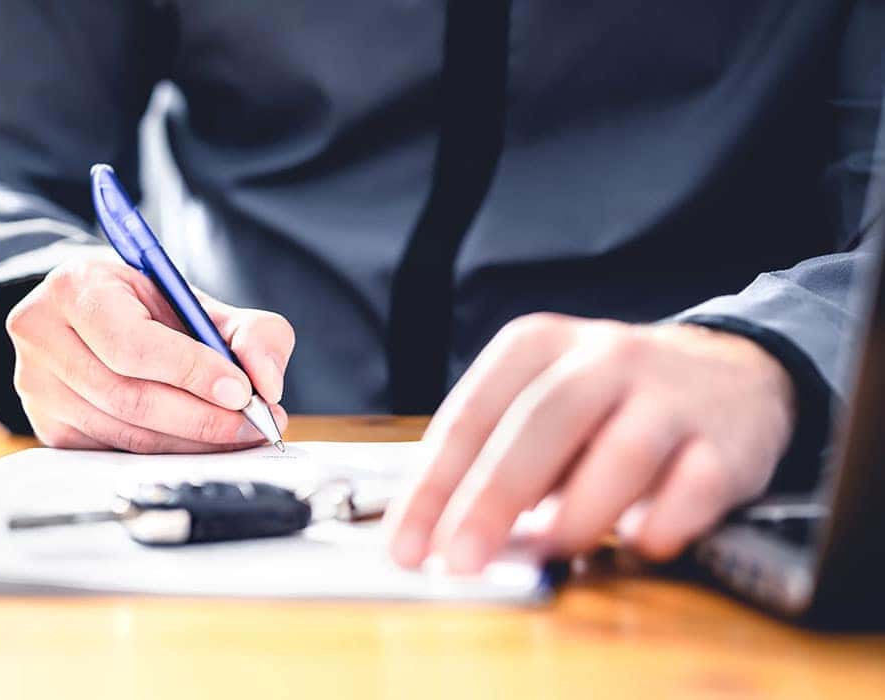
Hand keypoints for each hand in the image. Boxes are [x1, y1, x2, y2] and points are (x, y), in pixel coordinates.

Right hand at [6, 250, 293, 452]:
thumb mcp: (199, 301)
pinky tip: (200, 444)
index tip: (242, 391)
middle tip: (254, 423)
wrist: (92, 318)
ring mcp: (37, 387)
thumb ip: (250, 331)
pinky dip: (167, 454)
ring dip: (191, 442)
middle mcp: (42, 335)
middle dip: (202, 417)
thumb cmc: (147, 308)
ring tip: (239, 434)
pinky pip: (115, 452)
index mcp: (76, 288)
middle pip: (129, 396)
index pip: (132, 343)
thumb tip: (268, 382)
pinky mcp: (49, 427)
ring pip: (124, 433)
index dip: (191, 372)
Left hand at [384, 313, 796, 571]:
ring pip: (621, 455)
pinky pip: (692, 491)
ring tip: (550, 551)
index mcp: (539, 345)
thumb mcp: (541, 403)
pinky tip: (635, 544)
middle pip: (540, 424)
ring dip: (577, 516)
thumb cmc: (608, 405)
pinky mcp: (730, 443)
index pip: (473, 414)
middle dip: (492, 499)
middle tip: (460, 561)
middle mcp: (605, 358)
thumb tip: (442, 536)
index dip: (434, 485)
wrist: (731, 374)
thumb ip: (494, 457)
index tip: (406, 545)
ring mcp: (672, 396)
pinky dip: (659, 527)